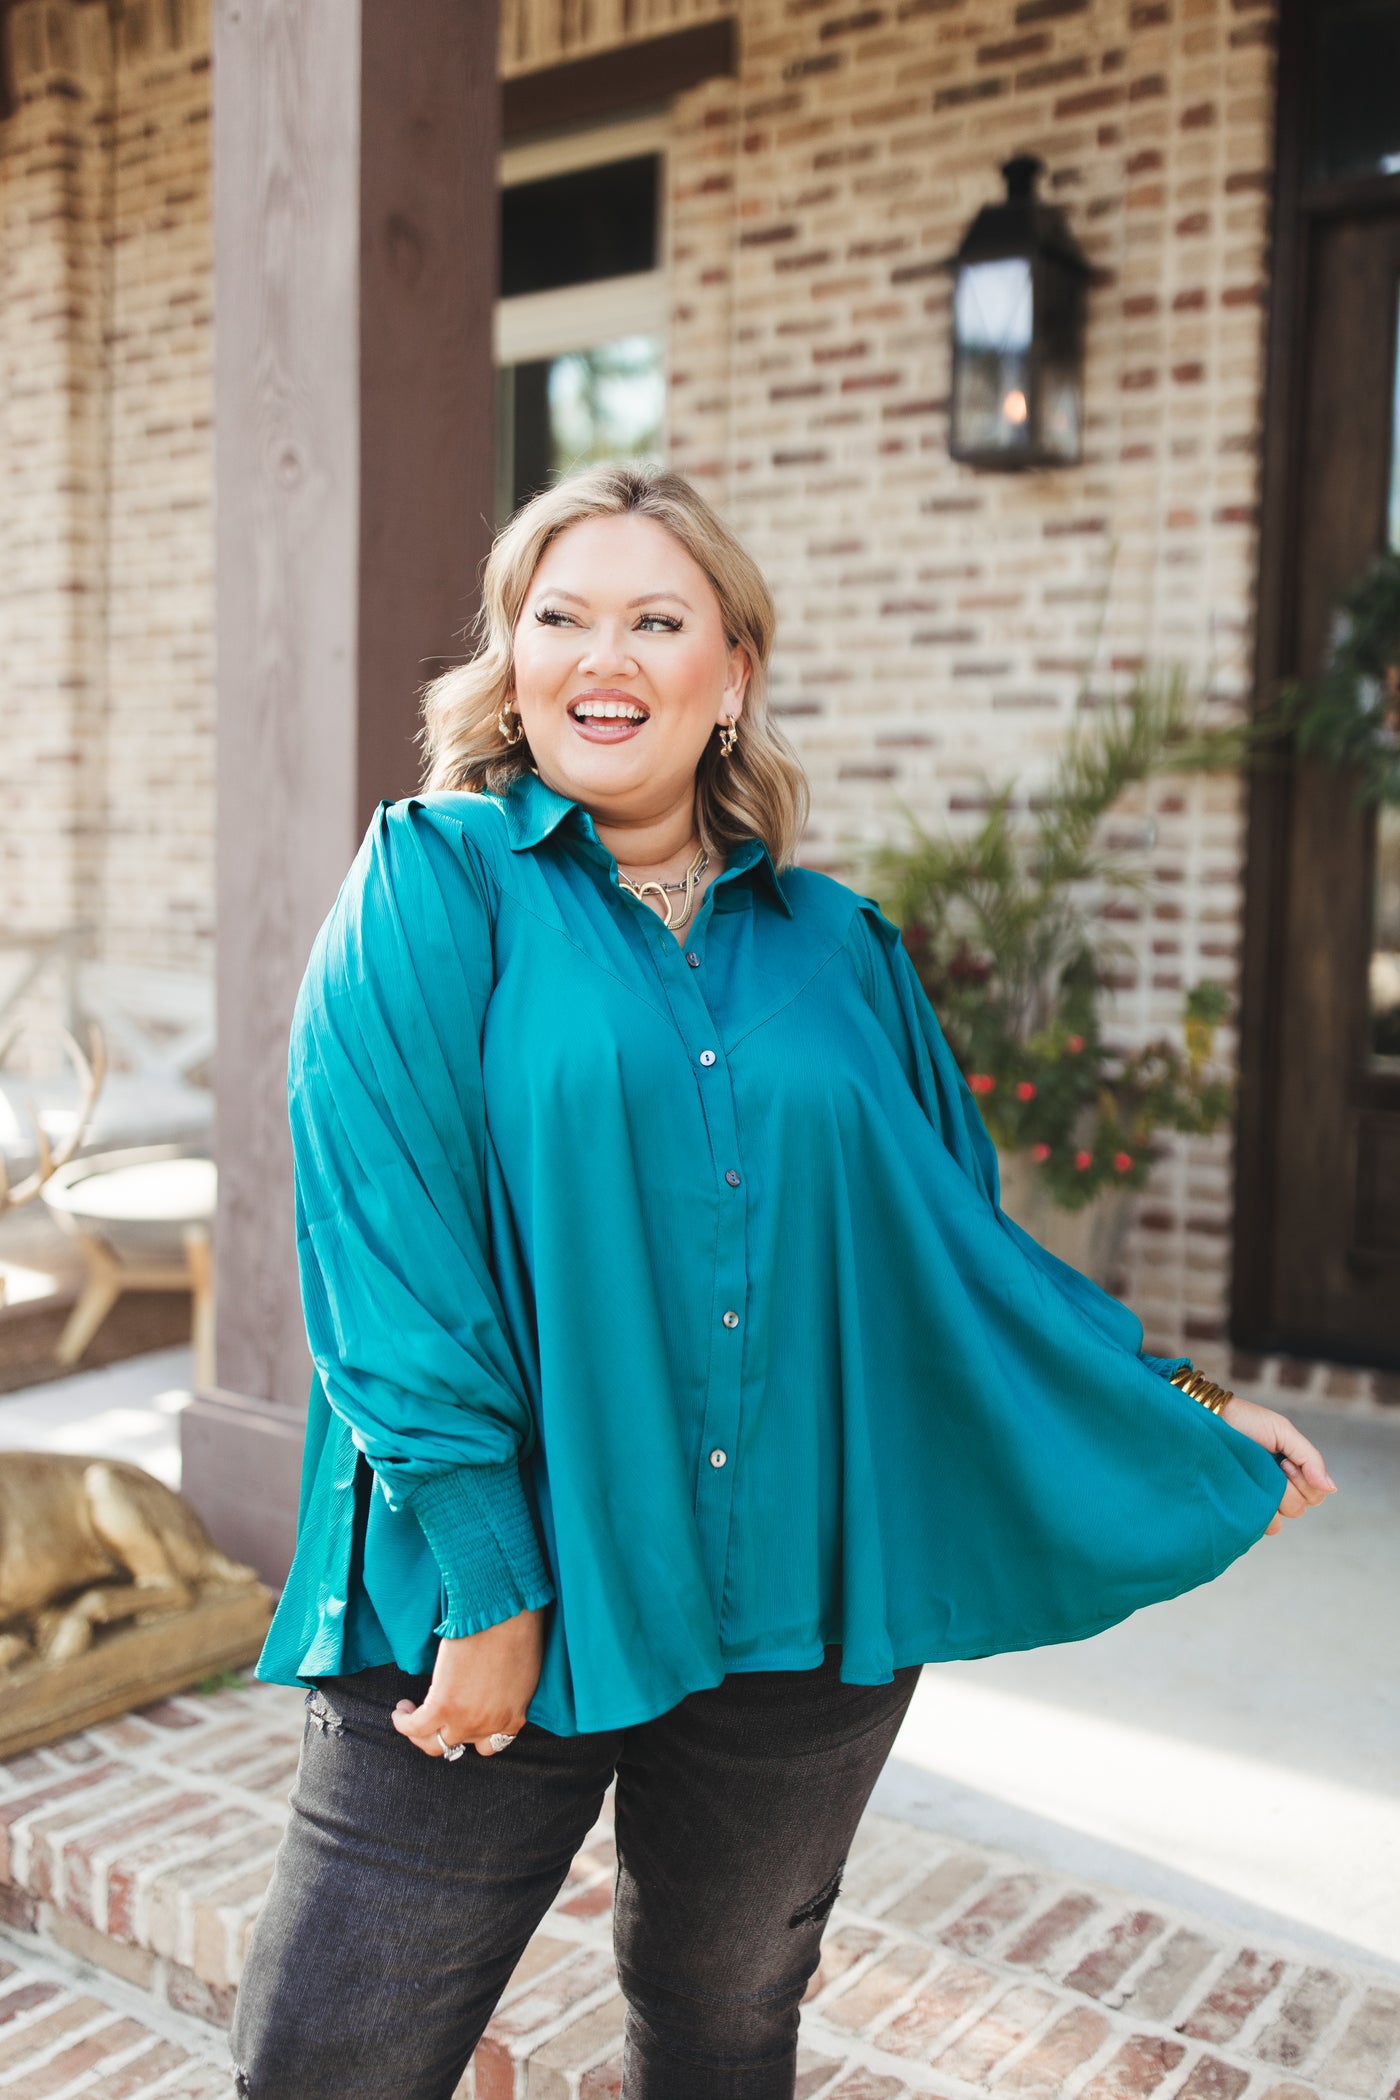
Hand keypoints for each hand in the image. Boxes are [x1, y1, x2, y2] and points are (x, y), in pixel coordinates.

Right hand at [391, 1603, 546, 1757]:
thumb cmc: (517, 1633)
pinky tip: (401, 1709)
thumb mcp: (521, 1676)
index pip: (488, 1744)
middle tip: (431, 1717)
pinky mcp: (443, 1705)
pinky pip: (415, 1726)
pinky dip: (403, 1721)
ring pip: (433, 1743)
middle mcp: (488, 1726)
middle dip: (441, 1732)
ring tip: (410, 1713)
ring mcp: (465, 1720)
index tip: (459, 1720)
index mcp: (512, 1719)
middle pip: (457, 1746)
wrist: (504, 1616)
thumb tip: (489, 1692)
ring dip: (418, 1732)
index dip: (470, 1734)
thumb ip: (505, 1694)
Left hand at [1218, 1395, 1337, 1534]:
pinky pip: (1256, 1526)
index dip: (1303, 1481)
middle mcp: (1275, 1489)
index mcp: (1291, 1472)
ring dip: (1269, 1499)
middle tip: (1267, 1464)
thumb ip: (1310, 1459)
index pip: (1315, 1495)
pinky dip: (1253, 1513)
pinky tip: (1242, 1490)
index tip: (1283, 1460)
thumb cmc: (1244, 1421)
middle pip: (1298, 1509)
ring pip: (1278, 1521)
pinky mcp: (1237, 1508)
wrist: (1208, 1418)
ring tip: (1251, 1475)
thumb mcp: (1283, 1432)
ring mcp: (1255, 1500)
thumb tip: (1331, 1488)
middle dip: (1286, 1487)